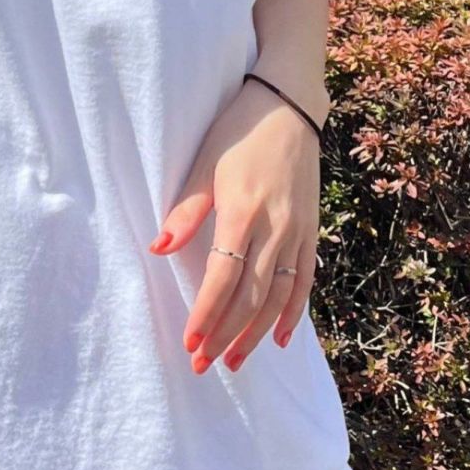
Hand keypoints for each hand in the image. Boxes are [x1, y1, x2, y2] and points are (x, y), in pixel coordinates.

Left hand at [148, 78, 321, 373]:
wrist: (288, 105)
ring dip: (256, 334)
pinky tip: (280, 338)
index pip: (223, 279)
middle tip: (204, 365)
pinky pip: (305, 281)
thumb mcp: (204, 165)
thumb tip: (159, 249)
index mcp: (243, 212)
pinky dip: (294, 313)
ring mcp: (298, 232)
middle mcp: (276, 228)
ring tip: (235, 362)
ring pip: (280, 297)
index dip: (206, 315)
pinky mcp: (311, 231)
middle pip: (251, 297)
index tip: (189, 343)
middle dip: (225, 335)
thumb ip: (185, 211)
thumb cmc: (237, 132)